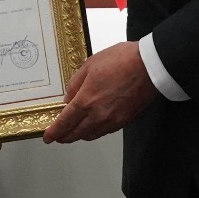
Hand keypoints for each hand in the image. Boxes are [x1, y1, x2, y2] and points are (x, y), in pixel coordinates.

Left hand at [42, 42, 156, 143]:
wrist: (150, 65)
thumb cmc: (123, 60)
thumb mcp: (90, 65)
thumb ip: (75, 84)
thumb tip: (69, 98)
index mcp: (86, 101)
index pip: (64, 123)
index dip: (54, 132)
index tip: (48, 136)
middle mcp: (98, 116)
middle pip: (76, 134)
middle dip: (64, 137)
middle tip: (57, 136)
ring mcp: (113, 120)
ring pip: (91, 135)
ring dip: (80, 135)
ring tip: (74, 131)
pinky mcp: (125, 121)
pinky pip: (104, 131)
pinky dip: (95, 131)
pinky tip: (93, 125)